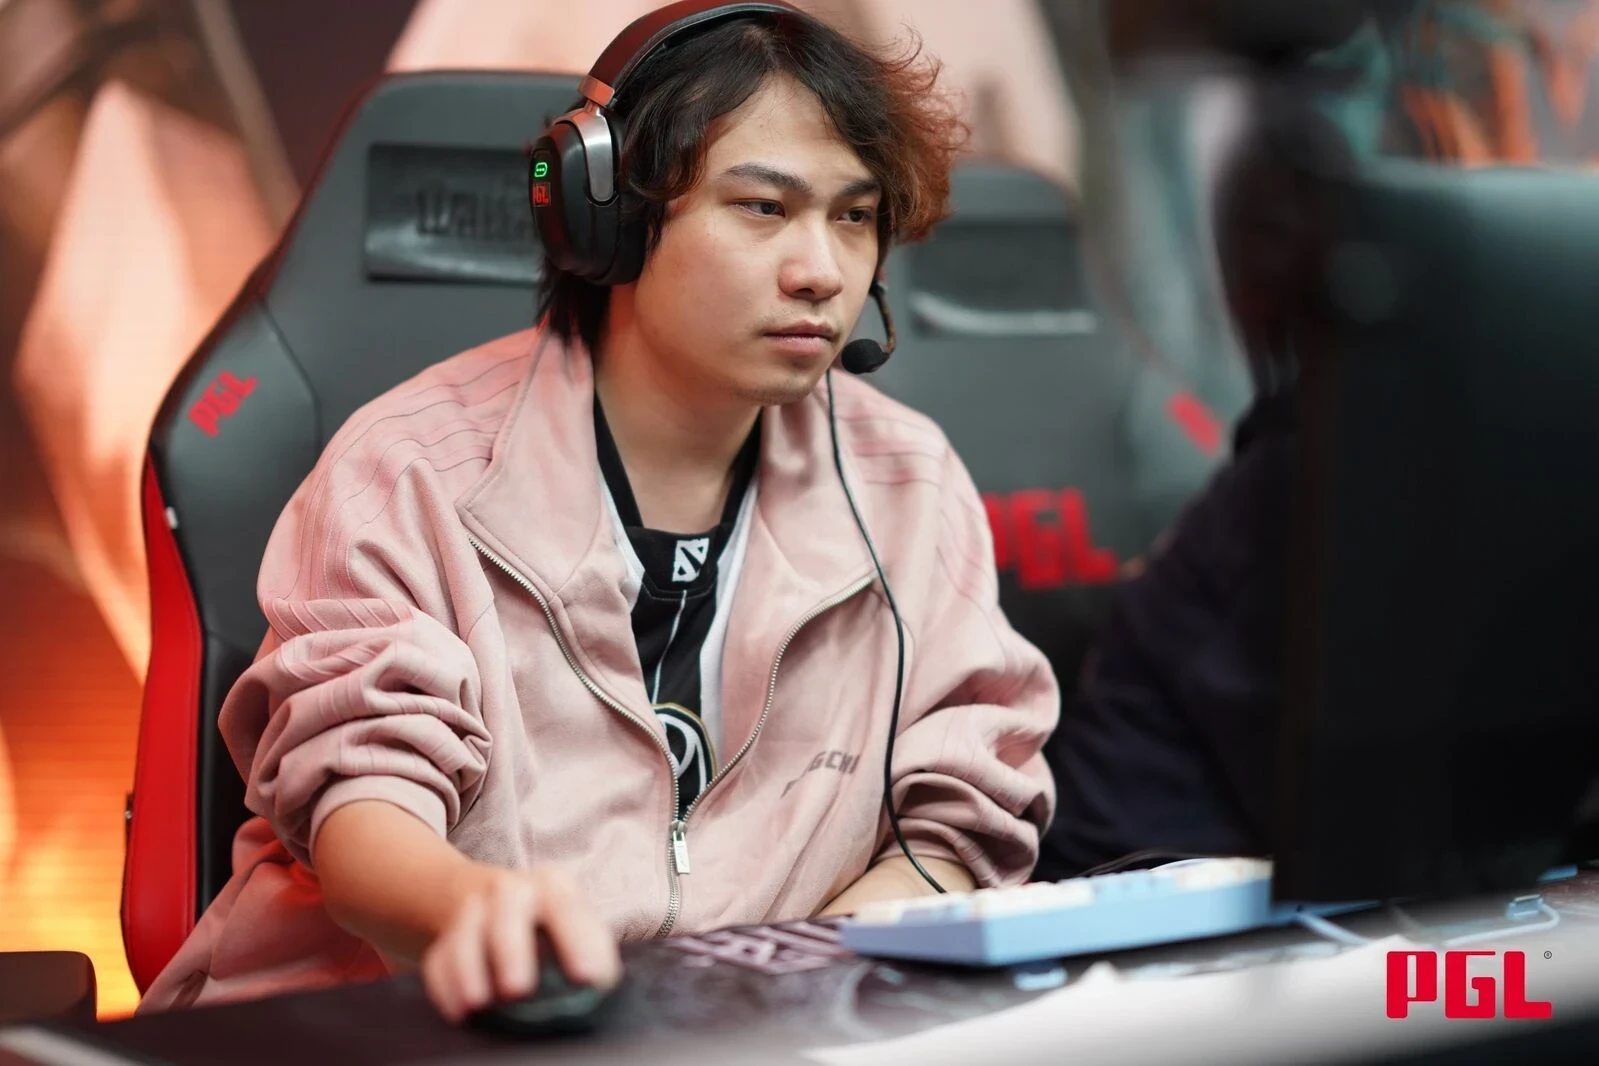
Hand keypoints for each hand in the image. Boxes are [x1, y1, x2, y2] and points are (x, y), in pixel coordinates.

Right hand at [419, 864, 620, 1022]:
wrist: (496, 899)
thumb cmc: (552, 925)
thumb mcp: (579, 928)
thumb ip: (592, 954)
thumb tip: (598, 988)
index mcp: (553, 885)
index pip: (566, 908)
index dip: (577, 941)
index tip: (587, 976)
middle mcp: (512, 889)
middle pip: (509, 906)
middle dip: (512, 949)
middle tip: (518, 989)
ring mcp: (474, 907)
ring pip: (466, 929)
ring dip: (469, 968)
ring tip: (477, 1003)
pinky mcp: (447, 933)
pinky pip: (439, 956)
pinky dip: (445, 984)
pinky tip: (458, 1010)